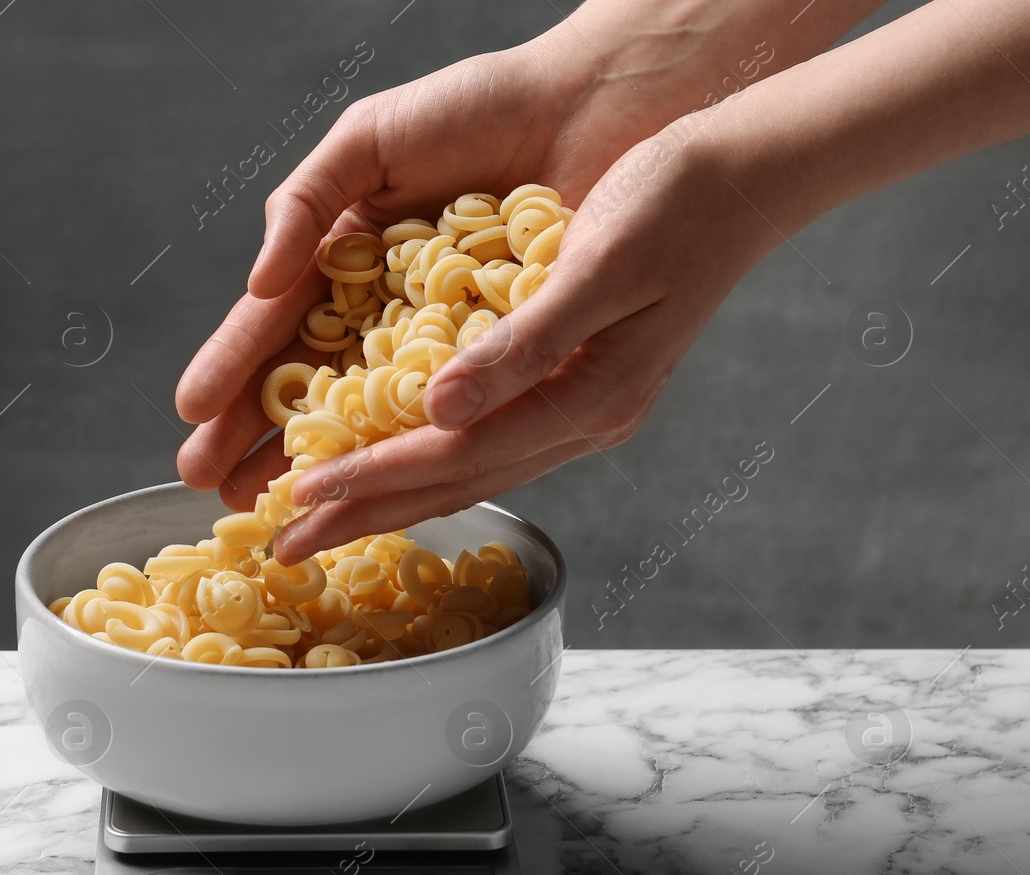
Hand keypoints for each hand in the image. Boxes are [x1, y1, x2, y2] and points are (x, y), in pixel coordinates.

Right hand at [172, 13, 747, 513]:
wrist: (591, 102)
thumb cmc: (479, 108)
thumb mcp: (369, 140)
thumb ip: (305, 201)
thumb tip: (259, 282)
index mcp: (344, 260)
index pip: (275, 328)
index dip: (233, 374)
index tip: (193, 419)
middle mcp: (386, 311)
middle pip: (309, 386)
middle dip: (258, 439)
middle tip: (213, 487)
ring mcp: (441, 340)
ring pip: (369, 411)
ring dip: (325, 459)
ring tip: (276, 501)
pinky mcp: (501, 357)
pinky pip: (451, 408)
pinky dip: (410, 443)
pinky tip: (372, 476)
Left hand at [276, 122, 785, 561]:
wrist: (747, 175)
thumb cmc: (677, 202)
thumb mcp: (602, 264)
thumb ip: (523, 346)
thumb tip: (441, 410)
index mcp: (589, 397)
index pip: (455, 456)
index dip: (372, 478)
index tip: (298, 496)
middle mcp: (584, 418)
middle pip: (453, 483)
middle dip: (364, 514)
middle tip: (283, 545)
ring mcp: (583, 408)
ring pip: (466, 470)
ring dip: (388, 497)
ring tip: (321, 519)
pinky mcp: (577, 385)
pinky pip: (486, 442)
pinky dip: (427, 460)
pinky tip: (393, 462)